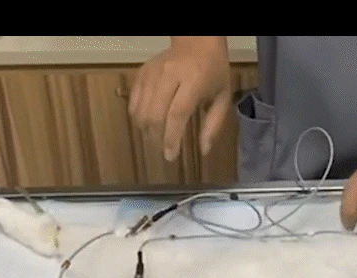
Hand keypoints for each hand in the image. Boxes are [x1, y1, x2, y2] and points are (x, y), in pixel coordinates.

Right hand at [128, 37, 231, 160]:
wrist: (197, 42)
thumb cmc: (214, 72)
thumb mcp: (222, 97)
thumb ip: (214, 124)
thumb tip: (203, 151)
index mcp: (193, 81)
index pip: (176, 114)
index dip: (171, 138)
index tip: (170, 156)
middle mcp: (170, 76)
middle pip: (155, 114)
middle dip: (157, 138)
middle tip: (164, 149)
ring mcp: (152, 73)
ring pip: (141, 110)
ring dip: (146, 131)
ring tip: (156, 139)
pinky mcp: (141, 73)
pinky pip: (133, 101)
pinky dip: (138, 117)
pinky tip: (147, 125)